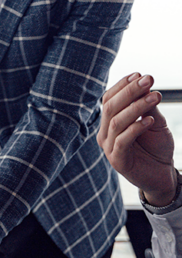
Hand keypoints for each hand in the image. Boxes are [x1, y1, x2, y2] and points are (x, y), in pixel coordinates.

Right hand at [98, 73, 175, 205]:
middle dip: (129, 92)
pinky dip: (136, 128)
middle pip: (110, 108)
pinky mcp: (118, 161)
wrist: (161, 174)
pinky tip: (149, 121)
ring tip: (155, 97)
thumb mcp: (154, 122)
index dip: (122, 86)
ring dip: (136, 107)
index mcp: (110, 123)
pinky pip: (123, 141)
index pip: (108, 99)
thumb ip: (147, 107)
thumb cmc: (156, 147)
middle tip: (148, 79)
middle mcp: (105, 134)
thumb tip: (144, 85)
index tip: (139, 74)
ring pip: (116, 122)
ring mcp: (109, 148)